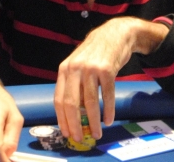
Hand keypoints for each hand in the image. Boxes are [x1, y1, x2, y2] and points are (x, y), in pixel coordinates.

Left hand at [54, 17, 167, 142]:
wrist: (115, 34)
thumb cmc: (95, 53)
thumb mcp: (78, 65)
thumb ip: (74, 85)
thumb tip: (74, 115)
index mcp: (64, 69)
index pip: (58, 99)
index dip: (62, 119)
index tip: (67, 133)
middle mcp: (75, 68)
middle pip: (71, 103)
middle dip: (75, 124)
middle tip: (80, 138)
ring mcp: (91, 68)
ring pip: (90, 102)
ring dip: (94, 121)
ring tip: (98, 133)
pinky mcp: (107, 69)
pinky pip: (107, 95)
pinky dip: (108, 110)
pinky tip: (109, 120)